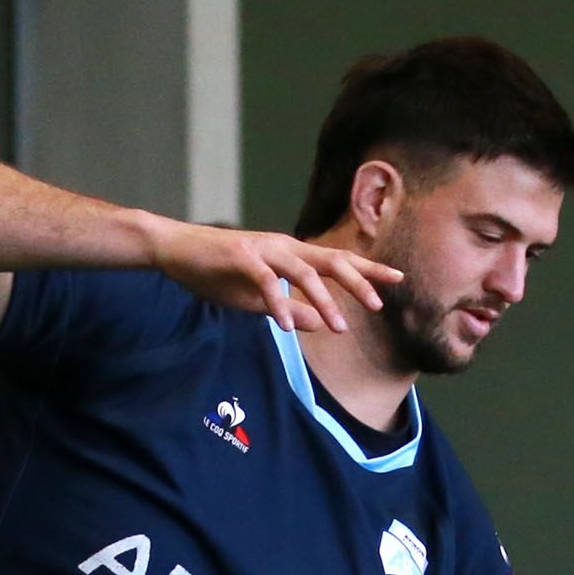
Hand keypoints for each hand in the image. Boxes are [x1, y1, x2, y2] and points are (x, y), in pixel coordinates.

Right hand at [136, 213, 397, 334]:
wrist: (174, 250)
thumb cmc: (217, 273)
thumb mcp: (258, 300)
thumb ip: (291, 309)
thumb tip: (321, 323)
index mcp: (291, 255)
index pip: (337, 260)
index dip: (368, 269)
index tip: (399, 278)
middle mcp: (284, 247)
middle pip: (330, 261)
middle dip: (357, 281)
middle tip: (379, 305)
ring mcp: (263, 249)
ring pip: (303, 271)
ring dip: (322, 300)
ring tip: (338, 327)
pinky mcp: (240, 257)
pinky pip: (265, 282)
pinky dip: (278, 303)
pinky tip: (285, 326)